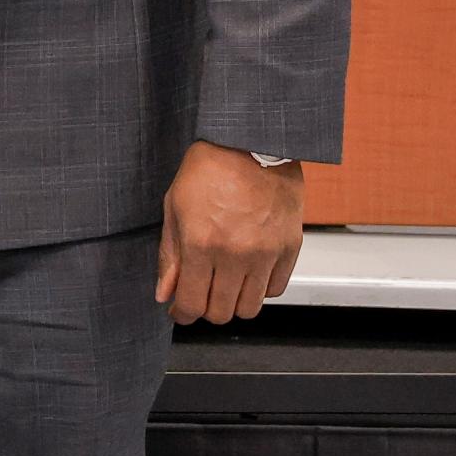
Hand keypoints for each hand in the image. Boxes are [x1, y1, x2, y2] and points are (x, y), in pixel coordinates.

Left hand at [155, 141, 303, 324]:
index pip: (192, 304)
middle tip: (200, 293)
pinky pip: (275, 290)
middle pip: (221, 313)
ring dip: (233, 303)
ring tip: (225, 284)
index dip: (182, 313)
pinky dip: (260, 289)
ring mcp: (266, 253)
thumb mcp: (175, 206)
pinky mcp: (289, 248)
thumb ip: (170, 255)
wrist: (250, 142)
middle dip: (205, 309)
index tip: (179, 310)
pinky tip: (248, 272)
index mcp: (202, 243)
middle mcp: (235, 254)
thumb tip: (165, 293)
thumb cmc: (209, 167)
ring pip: (250, 309)